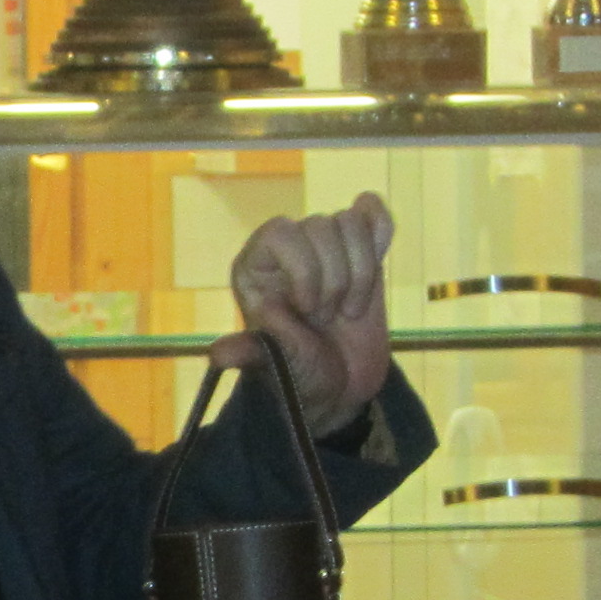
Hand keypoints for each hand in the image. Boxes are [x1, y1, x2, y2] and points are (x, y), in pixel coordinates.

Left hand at [222, 190, 395, 437]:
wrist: (341, 388)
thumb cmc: (300, 376)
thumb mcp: (276, 369)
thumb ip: (253, 353)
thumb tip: (219, 354)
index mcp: (256, 267)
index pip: (280, 233)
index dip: (304, 269)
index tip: (308, 309)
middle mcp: (288, 249)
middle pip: (321, 226)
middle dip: (335, 280)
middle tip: (327, 317)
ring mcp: (326, 245)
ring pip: (351, 222)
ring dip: (362, 274)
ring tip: (347, 309)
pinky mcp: (361, 247)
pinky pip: (372, 211)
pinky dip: (381, 234)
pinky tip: (376, 270)